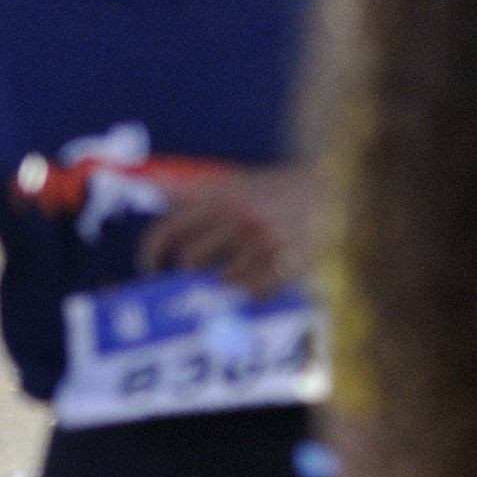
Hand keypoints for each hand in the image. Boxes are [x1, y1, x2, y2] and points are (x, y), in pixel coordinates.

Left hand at [136, 163, 315, 297]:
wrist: (328, 188)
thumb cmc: (269, 190)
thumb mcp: (228, 181)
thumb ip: (189, 188)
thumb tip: (148, 184)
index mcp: (219, 197)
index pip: (170, 229)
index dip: (151, 254)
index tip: (150, 271)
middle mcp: (239, 217)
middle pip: (191, 261)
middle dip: (190, 275)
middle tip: (195, 282)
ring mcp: (265, 241)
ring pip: (223, 283)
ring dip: (224, 285)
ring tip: (234, 277)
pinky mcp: (291, 262)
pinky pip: (257, 294)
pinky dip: (255, 293)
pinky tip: (261, 282)